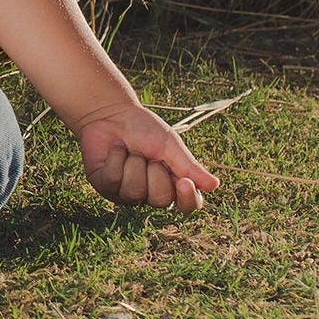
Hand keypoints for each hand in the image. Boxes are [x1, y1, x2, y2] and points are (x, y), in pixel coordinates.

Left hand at [73, 101, 218, 211]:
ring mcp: (125, 193)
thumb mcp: (170, 144)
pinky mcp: (104, 186)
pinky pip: (113, 180)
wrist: (113, 112)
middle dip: (155, 171)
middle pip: (161, 199)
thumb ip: (189, 166)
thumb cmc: (144, 129)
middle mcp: (149, 195)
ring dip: (134, 163)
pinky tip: (116, 149)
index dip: (187, 198)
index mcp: (172, 185)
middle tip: (148, 154)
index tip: (184, 181)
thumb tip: (214, 185)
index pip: (188, 206)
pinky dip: (116, 158)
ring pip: (135, 191)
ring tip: (130, 150)